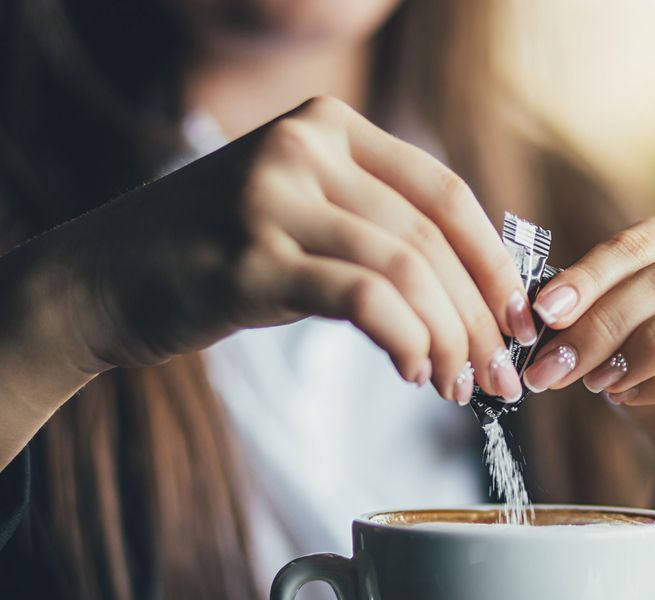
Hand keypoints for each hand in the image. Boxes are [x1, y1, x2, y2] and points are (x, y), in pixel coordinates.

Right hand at [34, 96, 533, 403]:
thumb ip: (376, 225)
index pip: (445, 194)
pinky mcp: (252, 259)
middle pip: (432, 240)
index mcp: (330, 125)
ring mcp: (275, 197)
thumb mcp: (301, 212)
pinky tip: (415, 372)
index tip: (519, 318)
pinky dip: (406, 340)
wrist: (102, 279)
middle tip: (499, 375)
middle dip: (479, 317)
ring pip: (407, 272)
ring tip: (459, 386)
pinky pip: (364, 300)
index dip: (494, 262)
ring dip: (448, 339)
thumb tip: (478, 292)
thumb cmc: (216, 254)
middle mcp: (305, 146)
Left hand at [521, 194, 654, 496]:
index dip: (589, 275)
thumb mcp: (621, 330)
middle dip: (603, 319)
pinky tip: (629, 396)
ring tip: (596, 380)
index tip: (542, 313)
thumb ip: (594, 306)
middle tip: (556, 361)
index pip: (643, 241)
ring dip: (640, 345)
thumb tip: (540, 308)